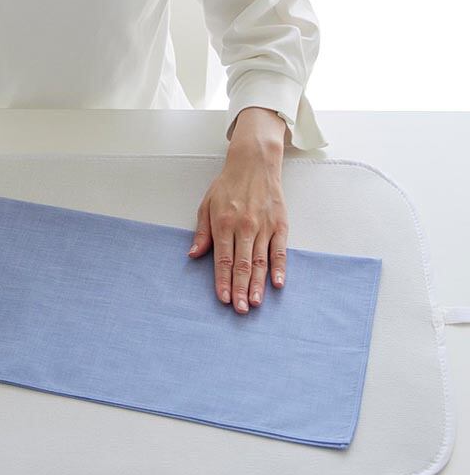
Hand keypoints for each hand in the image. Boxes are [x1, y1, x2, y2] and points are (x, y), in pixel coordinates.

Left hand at [187, 110, 288, 312]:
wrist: (254, 164)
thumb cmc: (227, 186)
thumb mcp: (206, 205)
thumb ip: (202, 232)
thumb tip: (193, 254)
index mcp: (223, 223)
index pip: (223, 259)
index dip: (223, 281)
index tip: (223, 299)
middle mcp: (244, 227)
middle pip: (243, 264)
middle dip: (240, 289)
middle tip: (240, 310)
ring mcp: (264, 226)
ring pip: (261, 261)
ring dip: (258, 284)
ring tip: (255, 303)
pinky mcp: (280, 225)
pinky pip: (280, 250)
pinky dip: (280, 268)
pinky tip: (277, 284)